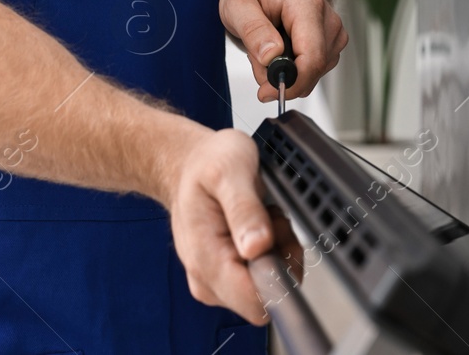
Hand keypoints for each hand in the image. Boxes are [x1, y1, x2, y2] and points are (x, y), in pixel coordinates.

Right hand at [162, 126, 302, 322]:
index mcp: (207, 260)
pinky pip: (266, 278)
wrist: (187, 165)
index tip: (279, 241)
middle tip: (269, 220)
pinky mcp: (226, 279)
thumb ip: (245, 210)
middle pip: (268, 297)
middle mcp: (208, 281)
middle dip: (281, 259)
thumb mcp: (229, 172)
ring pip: (271, 289)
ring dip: (278, 253)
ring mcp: (217, 282)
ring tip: (262, 219)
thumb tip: (258, 247)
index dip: (280, 277)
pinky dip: (272, 253)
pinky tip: (259, 228)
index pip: (255, 302)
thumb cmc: (204, 165)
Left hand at [221, 0, 346, 101]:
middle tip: (255, 59)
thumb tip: (271, 58)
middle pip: (315, 68)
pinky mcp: (332, 41)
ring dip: (287, 71)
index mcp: (306, 5)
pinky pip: (316, 69)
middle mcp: (328, 17)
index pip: (313, 57)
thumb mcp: (237, 4)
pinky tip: (280, 49)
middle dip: (283, 76)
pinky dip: (295, 68)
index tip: (266, 91)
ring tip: (265, 46)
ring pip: (315, 72)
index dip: (292, 82)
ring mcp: (334, 30)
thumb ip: (253, 30)